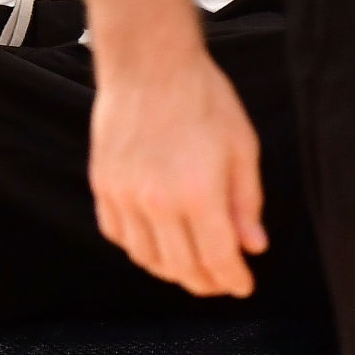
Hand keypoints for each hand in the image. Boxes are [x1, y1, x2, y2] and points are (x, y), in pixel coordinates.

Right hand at [89, 47, 266, 296]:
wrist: (148, 67)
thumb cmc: (202, 100)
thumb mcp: (242, 149)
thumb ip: (245, 203)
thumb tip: (252, 246)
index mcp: (198, 194)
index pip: (217, 258)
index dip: (232, 280)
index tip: (242, 286)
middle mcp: (156, 202)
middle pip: (180, 266)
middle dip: (204, 281)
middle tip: (220, 282)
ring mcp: (123, 195)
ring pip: (145, 256)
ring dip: (170, 268)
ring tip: (188, 264)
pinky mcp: (102, 184)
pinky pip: (117, 233)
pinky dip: (138, 247)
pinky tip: (155, 241)